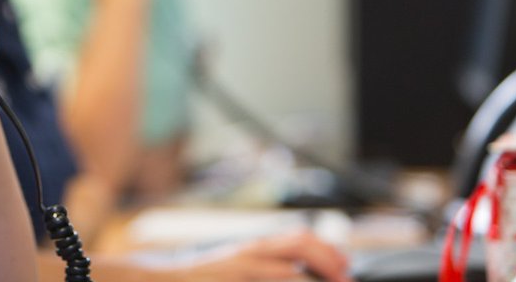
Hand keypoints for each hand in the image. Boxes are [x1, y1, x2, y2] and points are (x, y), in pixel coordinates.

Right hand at [169, 231, 352, 281]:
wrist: (171, 279)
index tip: (344, 265)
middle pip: (300, 243)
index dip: (328, 250)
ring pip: (289, 266)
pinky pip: (270, 275)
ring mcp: (244, 265)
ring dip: (316, 273)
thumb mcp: (240, 265)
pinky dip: (290, 280)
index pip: (300, 238)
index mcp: (257, 247)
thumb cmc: (209, 279)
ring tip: (334, 281)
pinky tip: (299, 281)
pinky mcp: (238, 275)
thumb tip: (294, 271)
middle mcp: (253, 251)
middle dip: (328, 259)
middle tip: (344, 277)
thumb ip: (267, 263)